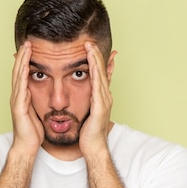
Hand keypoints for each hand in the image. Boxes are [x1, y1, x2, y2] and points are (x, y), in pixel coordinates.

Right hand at [10, 42, 43, 154]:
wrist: (27, 147)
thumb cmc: (34, 132)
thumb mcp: (40, 112)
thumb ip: (41, 101)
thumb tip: (50, 95)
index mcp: (23, 96)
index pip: (24, 74)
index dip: (26, 60)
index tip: (32, 47)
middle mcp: (18, 96)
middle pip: (18, 70)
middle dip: (22, 55)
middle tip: (27, 41)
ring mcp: (16, 100)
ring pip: (18, 75)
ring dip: (21, 60)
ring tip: (26, 47)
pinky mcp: (18, 106)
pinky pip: (20, 87)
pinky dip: (22, 74)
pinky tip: (26, 65)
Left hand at [79, 42, 112, 156]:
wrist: (93, 147)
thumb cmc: (88, 132)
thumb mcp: (87, 111)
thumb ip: (85, 99)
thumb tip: (81, 92)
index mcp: (101, 95)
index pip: (99, 73)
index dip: (95, 59)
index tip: (90, 46)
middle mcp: (105, 95)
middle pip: (102, 70)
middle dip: (96, 55)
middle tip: (90, 41)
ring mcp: (104, 100)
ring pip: (101, 75)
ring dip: (96, 60)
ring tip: (90, 47)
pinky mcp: (100, 107)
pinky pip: (98, 87)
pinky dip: (96, 74)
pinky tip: (92, 65)